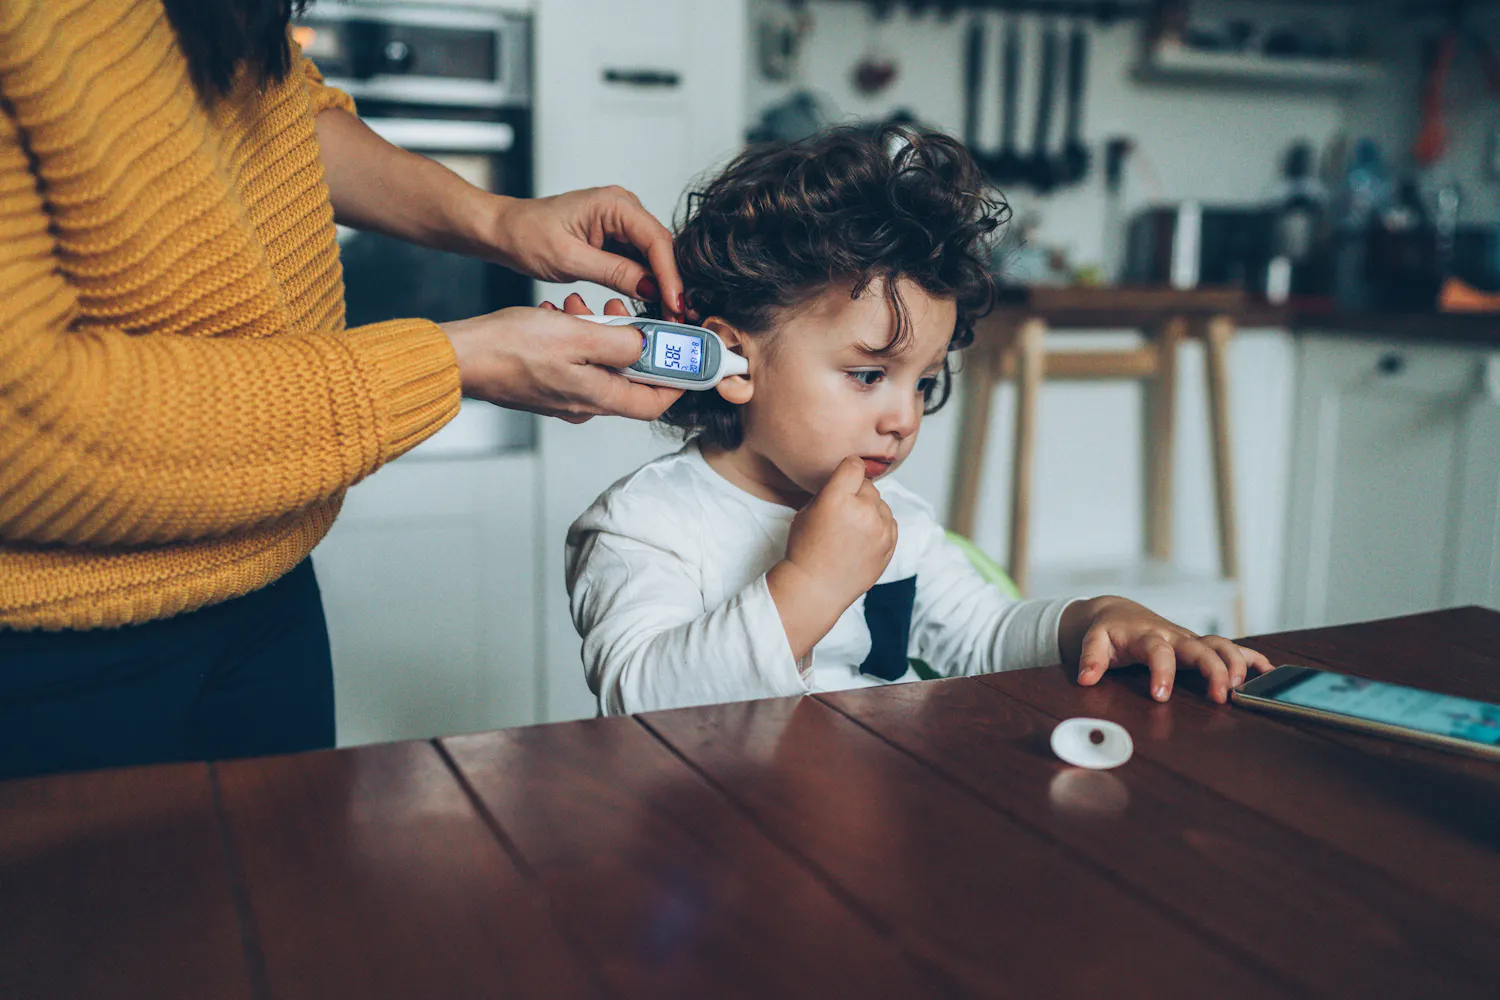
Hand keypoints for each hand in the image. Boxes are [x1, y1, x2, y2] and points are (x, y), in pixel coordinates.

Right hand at [439, 299, 681, 422]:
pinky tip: (561, 314)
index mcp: (597, 398)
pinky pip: (575, 361)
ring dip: (600, 332)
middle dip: (633, 342)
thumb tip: (649, 346)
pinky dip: (576, 336)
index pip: (654, 403)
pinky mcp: (546, 384)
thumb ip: (621, 342)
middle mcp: (583, 404)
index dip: (677, 381)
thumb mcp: (577, 335)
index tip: (691, 359)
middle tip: (625, 313)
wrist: (460, 357)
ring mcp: (563, 396)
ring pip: (599, 364)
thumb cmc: (510, 348)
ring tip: (585, 306)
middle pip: (628, 378)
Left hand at [485, 187, 687, 319]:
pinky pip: (640, 261)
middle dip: (669, 283)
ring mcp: (621, 223)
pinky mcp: (616, 239)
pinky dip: (645, 283)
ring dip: (660, 285)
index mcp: (613, 203)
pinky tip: (650, 303)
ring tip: (665, 315)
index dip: (669, 275)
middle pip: (661, 248)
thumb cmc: (527, 235)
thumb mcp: (570, 259)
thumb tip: (650, 289)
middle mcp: (623, 208)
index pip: (656, 240)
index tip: (674, 303)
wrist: (505, 232)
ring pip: (654, 257)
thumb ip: (614, 273)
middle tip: (675, 316)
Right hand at [768, 457, 897, 660]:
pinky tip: (862, 538)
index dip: (848, 469)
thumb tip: (848, 480)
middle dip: (857, 493)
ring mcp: (880, 528)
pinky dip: (879, 525)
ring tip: (852, 528)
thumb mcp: (807, 511)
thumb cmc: (805, 550)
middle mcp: (863, 510)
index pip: (855, 465)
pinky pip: (889, 521)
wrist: (816, 587)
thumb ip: (831, 491)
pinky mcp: (890, 543)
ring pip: (881, 503)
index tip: (845, 475)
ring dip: (870, 509)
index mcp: (838, 498)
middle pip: (868, 485)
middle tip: (843, 511)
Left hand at [1060, 597, 1273, 703]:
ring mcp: (1190, 640)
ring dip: (1237, 664)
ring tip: (1243, 687)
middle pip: (1200, 648)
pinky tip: (1269, 673)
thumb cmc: (1110, 631)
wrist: (1119, 614)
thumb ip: (1091, 657)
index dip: (1161, 672)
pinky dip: (1252, 658)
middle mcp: (1174, 636)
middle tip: (1220, 696)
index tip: (1160, 696)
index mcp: (1147, 636)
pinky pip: (1231, 649)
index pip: (1157, 651)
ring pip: (1221, 645)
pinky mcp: (1200, 646)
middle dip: (1214, 670)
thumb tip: (1087, 678)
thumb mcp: (1094, 640)